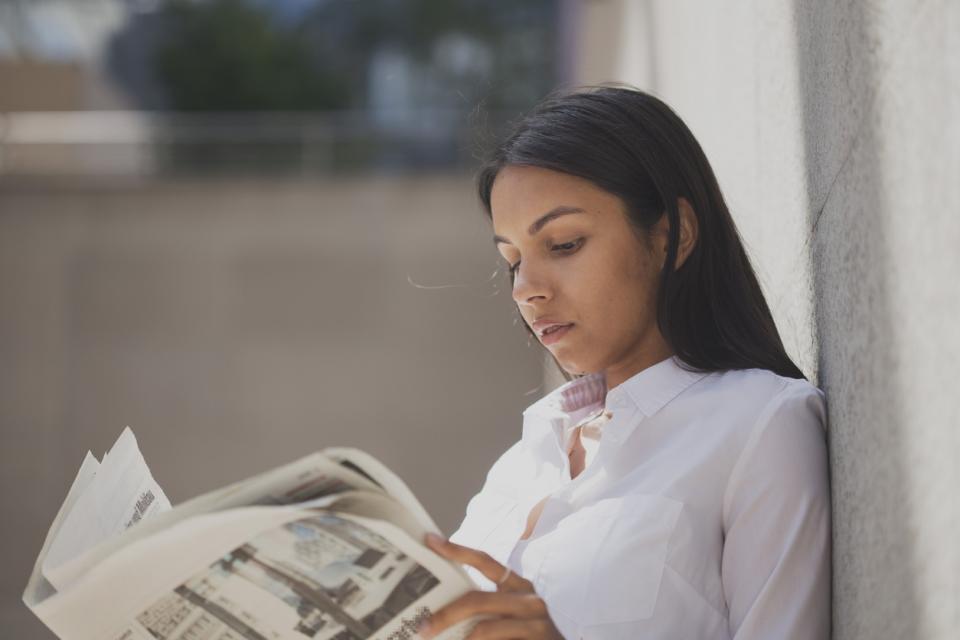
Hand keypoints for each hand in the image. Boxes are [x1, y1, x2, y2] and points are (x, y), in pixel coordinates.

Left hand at [417, 532, 563, 638]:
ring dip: (459, 638)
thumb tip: (443, 612)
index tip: (431, 540)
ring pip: (485, 626)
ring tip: (437, 639)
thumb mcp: (508, 617)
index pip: (485, 561)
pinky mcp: (539, 636)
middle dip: (447, 613)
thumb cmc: (527, 636)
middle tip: (424, 626)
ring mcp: (536, 619)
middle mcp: (528, 597)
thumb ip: (485, 610)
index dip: (457, 550)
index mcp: (517, 586)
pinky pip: (498, 639)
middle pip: (478, 599)